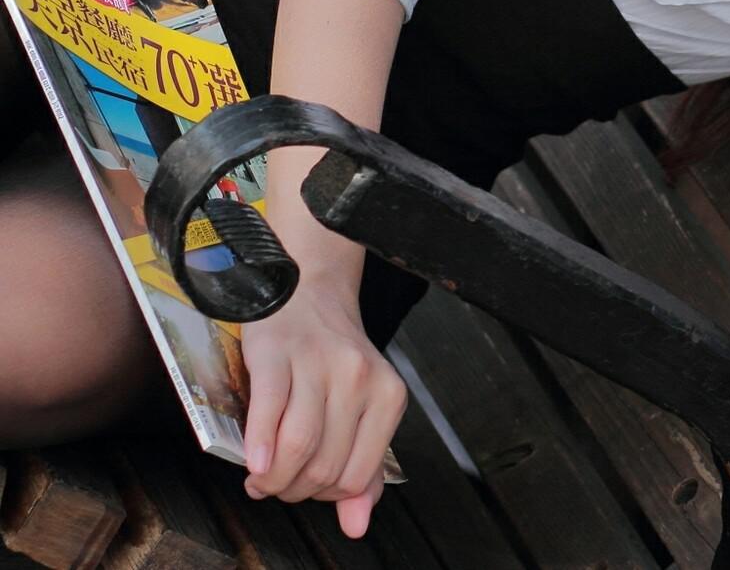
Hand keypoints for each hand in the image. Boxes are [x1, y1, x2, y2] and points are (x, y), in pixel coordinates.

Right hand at [239, 278, 406, 538]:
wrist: (307, 291)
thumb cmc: (331, 357)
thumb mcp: (361, 407)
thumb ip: (363, 468)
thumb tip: (357, 526)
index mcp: (387, 396)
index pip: (357, 476)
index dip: (324, 496)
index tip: (302, 491)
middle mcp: (359, 380)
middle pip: (325, 466)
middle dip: (293, 490)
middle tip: (274, 487)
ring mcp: (320, 365)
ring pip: (300, 447)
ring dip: (273, 478)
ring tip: (260, 478)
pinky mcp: (278, 355)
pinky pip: (270, 411)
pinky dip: (260, 446)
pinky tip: (253, 463)